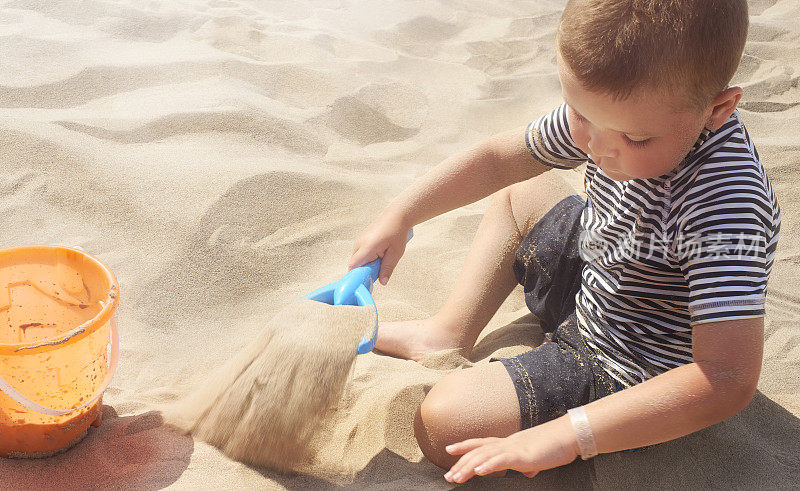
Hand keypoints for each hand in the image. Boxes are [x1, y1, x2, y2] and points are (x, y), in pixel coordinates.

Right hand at [347, 210, 410, 284]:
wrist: (396, 216)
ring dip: (366, 263)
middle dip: (364, 271)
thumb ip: (387, 268)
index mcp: (366, 248)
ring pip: (357, 259)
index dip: (357, 277)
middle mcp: (359, 244)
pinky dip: (367, 257)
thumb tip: (382, 282)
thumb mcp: (395, 253)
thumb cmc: (397, 233)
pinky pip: (360, 253)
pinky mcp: (361, 239)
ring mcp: (359, 240)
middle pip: (354, 264)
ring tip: (381, 259)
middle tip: (378, 271)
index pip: (353, 267)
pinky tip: (379, 254)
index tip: (366, 282)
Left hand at [443, 416, 578, 482]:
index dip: (464, 446)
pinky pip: (502, 460)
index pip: (481, 443)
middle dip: (461, 463)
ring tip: (456, 477)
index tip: (449, 450)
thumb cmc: (553, 445)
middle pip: (477, 451)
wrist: (568, 435)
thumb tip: (527, 472)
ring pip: (484, 456)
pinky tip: (478, 471)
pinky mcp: (523, 455)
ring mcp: (513, 448)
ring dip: (468, 467)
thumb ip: (528, 464)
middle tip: (448, 476)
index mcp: (508, 443)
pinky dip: (488, 465)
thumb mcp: (535, 457)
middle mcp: (507, 443)